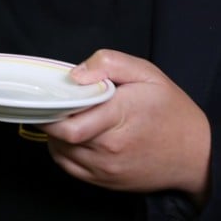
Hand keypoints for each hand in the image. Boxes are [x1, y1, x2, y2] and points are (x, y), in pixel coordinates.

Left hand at [41, 49, 209, 203]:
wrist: (197, 154)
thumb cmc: (170, 111)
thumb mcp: (146, 74)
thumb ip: (108, 64)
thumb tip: (76, 75)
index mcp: (119, 116)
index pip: (68, 122)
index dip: (50, 107)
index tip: (48, 95)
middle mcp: (110, 148)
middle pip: (61, 136)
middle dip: (50, 118)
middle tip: (54, 104)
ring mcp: (107, 168)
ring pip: (60, 151)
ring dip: (55, 134)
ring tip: (68, 117)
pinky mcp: (105, 181)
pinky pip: (68, 166)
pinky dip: (62, 150)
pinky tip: (73, 136)